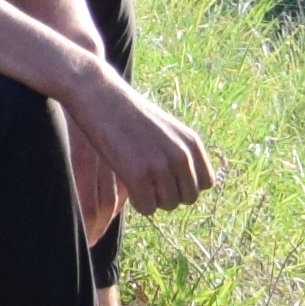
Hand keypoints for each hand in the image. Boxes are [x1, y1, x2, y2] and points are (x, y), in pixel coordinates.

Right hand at [60, 65, 216, 226]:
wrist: (99, 97)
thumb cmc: (127, 114)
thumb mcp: (165, 130)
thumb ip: (180, 153)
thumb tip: (185, 187)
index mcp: (191, 143)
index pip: (205, 183)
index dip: (185, 185)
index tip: (166, 178)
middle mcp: (181, 155)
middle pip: (188, 198)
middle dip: (169, 195)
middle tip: (149, 182)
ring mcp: (160, 166)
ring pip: (168, 205)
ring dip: (153, 199)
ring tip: (137, 181)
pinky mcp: (138, 175)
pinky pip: (147, 208)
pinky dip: (138, 203)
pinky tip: (128, 185)